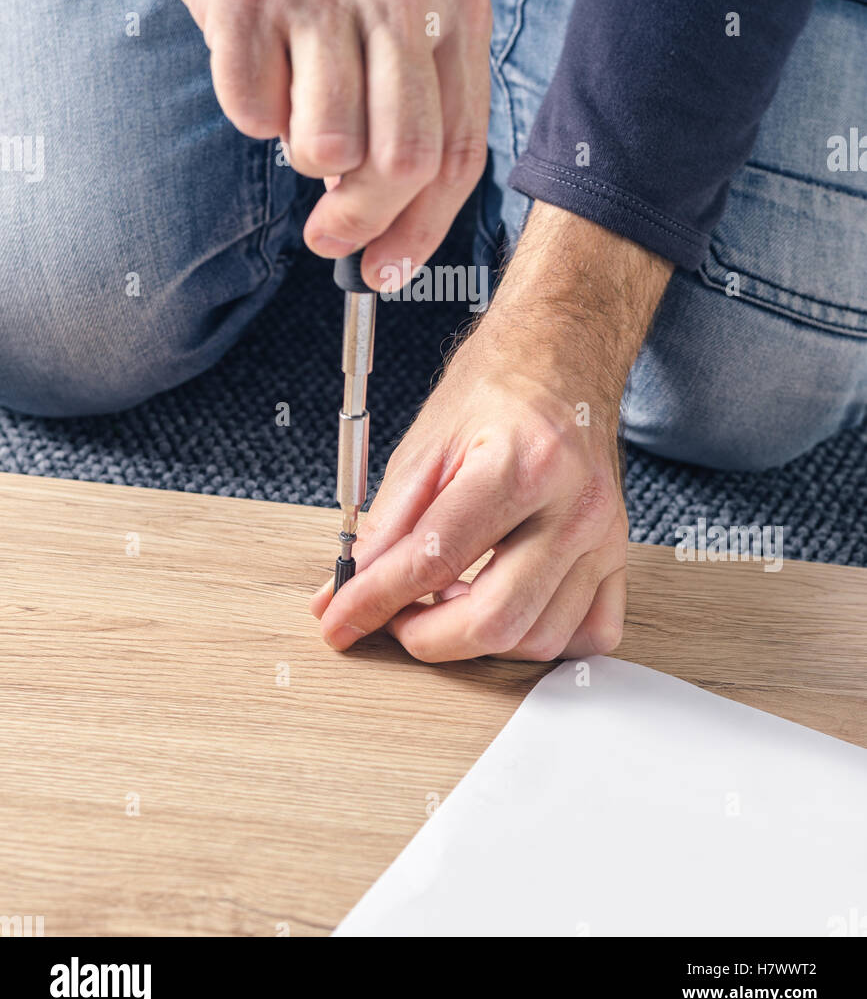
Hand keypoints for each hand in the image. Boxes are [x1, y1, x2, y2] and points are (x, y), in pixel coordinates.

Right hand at [109, 0, 490, 284]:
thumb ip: (418, 73)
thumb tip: (396, 195)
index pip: (460, 150)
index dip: (425, 228)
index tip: (390, 268)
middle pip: (400, 162)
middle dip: (363, 220)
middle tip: (331, 236)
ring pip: (322, 146)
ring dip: (301, 155)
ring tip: (294, 107)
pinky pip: (249, 107)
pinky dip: (248, 110)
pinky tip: (254, 62)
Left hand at [312, 204, 672, 660]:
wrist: (563, 357)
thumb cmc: (498, 388)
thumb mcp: (426, 441)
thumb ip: (387, 521)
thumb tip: (348, 585)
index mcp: (522, 464)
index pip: (436, 558)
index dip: (375, 600)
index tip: (341, 620)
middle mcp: (575, 506)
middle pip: (495, 618)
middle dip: (426, 637)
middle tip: (392, 619)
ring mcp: (605, 535)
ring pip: (539, 638)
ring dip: (478, 642)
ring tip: (445, 603)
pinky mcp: (619, 555)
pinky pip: (590, 634)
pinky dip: (540, 640)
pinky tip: (506, 608)